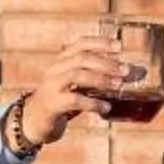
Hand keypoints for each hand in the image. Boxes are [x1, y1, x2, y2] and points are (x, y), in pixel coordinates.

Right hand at [28, 28, 137, 142]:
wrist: (34, 121)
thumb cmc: (63, 101)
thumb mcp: (77, 86)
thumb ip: (97, 79)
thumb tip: (129, 75)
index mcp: (61, 61)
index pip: (80, 44)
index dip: (100, 42)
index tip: (119, 46)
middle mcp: (55, 69)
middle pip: (81, 58)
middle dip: (106, 63)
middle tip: (125, 70)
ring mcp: (51, 86)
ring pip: (77, 75)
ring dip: (101, 79)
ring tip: (118, 86)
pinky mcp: (52, 104)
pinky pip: (74, 99)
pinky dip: (93, 103)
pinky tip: (106, 107)